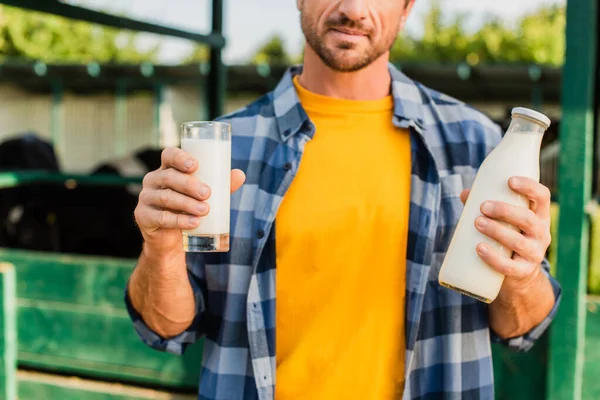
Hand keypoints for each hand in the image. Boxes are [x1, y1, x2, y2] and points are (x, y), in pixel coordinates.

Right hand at [134, 147, 244, 251]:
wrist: (170, 238)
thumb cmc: (188, 208)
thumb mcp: (203, 195)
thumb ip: (221, 185)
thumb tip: (240, 174)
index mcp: (167, 169)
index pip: (169, 155)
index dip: (180, 158)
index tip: (195, 165)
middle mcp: (153, 180)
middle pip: (169, 177)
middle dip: (189, 184)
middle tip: (207, 193)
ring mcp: (146, 198)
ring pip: (166, 197)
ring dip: (187, 204)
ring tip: (205, 210)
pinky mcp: (143, 216)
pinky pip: (161, 217)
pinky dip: (179, 220)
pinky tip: (193, 223)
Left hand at [460, 177, 551, 291]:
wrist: (519, 274)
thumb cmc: (508, 237)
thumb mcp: (504, 221)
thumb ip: (486, 206)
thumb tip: (464, 194)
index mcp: (539, 216)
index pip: (542, 197)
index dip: (529, 187)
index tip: (509, 180)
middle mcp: (542, 234)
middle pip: (528, 219)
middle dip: (505, 211)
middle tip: (483, 206)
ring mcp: (534, 254)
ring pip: (518, 242)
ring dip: (496, 231)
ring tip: (477, 222)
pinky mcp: (523, 271)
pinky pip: (509, 266)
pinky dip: (493, 257)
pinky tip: (479, 248)